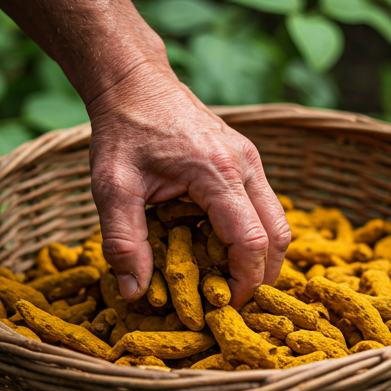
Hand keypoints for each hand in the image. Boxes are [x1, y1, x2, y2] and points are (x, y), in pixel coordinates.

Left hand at [87, 63, 290, 308]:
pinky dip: (254, 233)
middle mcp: (246, 165)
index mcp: (218, 173)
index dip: (245, 282)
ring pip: (277, 220)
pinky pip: (264, 205)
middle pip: (279, 234)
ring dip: (262, 254)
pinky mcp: (246, 159)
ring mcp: (251, 160)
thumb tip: (137, 293)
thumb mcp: (112, 187)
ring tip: (230, 277)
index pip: (251, 242)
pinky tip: (223, 244)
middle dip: (263, 274)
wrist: (136, 83)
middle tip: (233, 299)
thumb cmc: (124, 131)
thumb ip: (123, 242)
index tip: (225, 307)